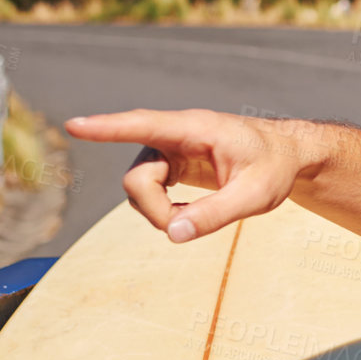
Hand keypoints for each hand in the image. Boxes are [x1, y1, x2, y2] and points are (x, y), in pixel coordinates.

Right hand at [67, 109, 313, 241]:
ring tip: (201, 216)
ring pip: (139, 188)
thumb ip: (217, 214)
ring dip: (160, 212)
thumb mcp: (256, 196)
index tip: (74, 125)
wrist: (286, 155)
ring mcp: (169, 151)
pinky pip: (149, 193)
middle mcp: (174, 136)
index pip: (143, 125)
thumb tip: (174, 234)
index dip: (107, 128)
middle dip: (154, 210)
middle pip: (138, 179)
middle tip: (183, 227)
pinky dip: (165, 211)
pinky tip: (192, 213)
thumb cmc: (274, 168)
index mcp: (196, 129)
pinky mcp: (169, 165)